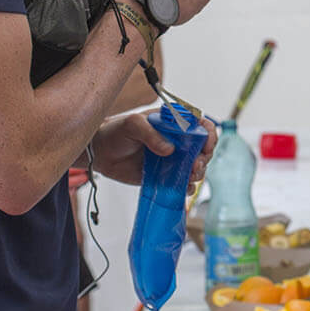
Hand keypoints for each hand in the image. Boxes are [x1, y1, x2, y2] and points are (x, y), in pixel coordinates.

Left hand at [86, 111, 217, 194]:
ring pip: (196, 167)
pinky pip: (182, 182)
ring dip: (198, 173)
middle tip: (196, 165)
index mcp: (173, 123)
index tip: (206, 144)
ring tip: (190, 176)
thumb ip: (150, 133)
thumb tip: (169, 150)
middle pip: (203, 148)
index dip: (208, 133)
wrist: (100, 153)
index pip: (200, 124)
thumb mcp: (132, 125)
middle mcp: (177, 141)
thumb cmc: (116, 132)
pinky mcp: (165, 176)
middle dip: (205, 157)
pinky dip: (187, 187)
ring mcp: (172, 159)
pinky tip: (183, 187)